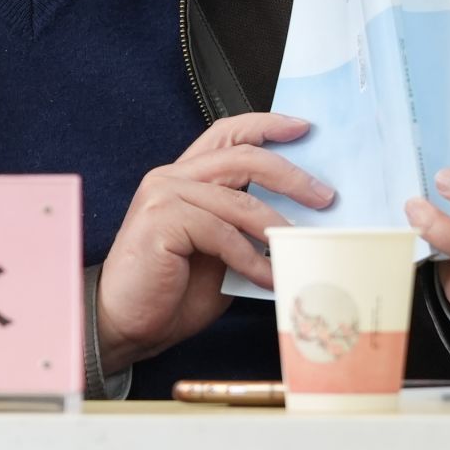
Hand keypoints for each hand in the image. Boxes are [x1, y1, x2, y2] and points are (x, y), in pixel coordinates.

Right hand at [96, 112, 334, 371]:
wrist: (125, 324)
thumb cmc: (172, 291)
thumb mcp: (220, 252)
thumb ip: (245, 228)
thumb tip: (299, 221)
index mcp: (184, 178)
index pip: (226, 134)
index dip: (266, 125)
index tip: (303, 127)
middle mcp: (171, 178)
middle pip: (241, 156)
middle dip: (290, 175)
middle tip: (324, 196)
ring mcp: (164, 197)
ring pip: (238, 199)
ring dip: (277, 225)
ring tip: (302, 245)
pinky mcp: (162, 222)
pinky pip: (222, 234)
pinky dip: (252, 258)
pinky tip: (268, 276)